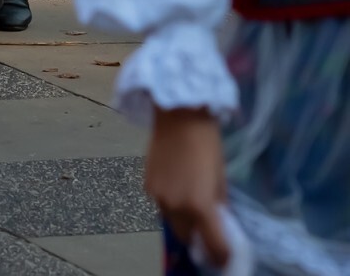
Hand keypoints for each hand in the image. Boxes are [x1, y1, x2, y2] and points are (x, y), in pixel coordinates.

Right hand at [146, 108, 229, 268]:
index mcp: (199, 206)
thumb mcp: (221, 179)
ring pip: (171, 221)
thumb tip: (218, 220)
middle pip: (186, 237)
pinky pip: (161, 205)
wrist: (178, 116)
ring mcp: (157, 196)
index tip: (225, 255)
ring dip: (183, 221)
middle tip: (208, 232)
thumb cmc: (208, 145)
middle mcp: (175, 206)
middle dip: (198, 239)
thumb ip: (219, 205)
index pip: (212, 245)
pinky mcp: (146, 185)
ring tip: (192, 205)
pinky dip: (171, 204)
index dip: (221, 254)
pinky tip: (178, 188)